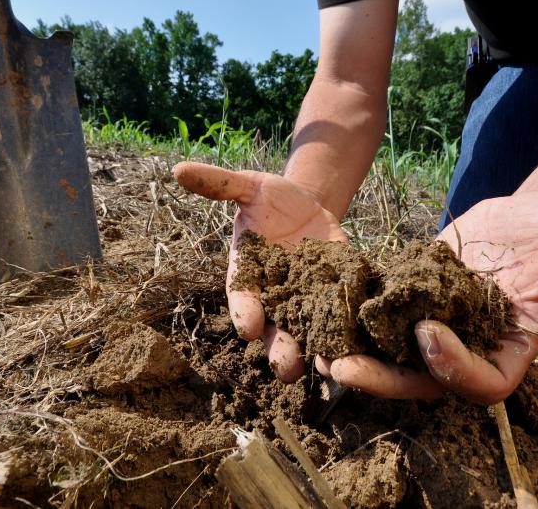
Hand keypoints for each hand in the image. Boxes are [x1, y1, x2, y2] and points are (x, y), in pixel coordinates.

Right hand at [172, 162, 346, 381]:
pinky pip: (340, 321)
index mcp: (248, 275)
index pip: (243, 299)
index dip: (245, 312)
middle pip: (274, 330)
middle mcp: (275, 297)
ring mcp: (306, 301)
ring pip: (307, 335)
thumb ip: (219, 184)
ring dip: (315, 354)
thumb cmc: (271, 199)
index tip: (247, 327)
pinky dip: (348, 335)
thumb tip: (178, 169)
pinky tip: (358, 348)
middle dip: (280, 349)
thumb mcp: (249, 186)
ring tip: (324, 368)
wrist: (308, 204)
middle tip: (286, 367)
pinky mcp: (335, 298)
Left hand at [328, 189, 537, 403]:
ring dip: (355, 353)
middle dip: (385, 378)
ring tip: (314, 347)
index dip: (453, 368)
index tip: (428, 332)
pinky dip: (349, 313)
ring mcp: (439, 322)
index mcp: (513, 348)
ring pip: (392, 353)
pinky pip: (378, 313)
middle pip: (424, 381)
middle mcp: (470, 344)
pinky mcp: (412, 294)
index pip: (481, 383)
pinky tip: (316, 303)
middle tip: (341, 369)